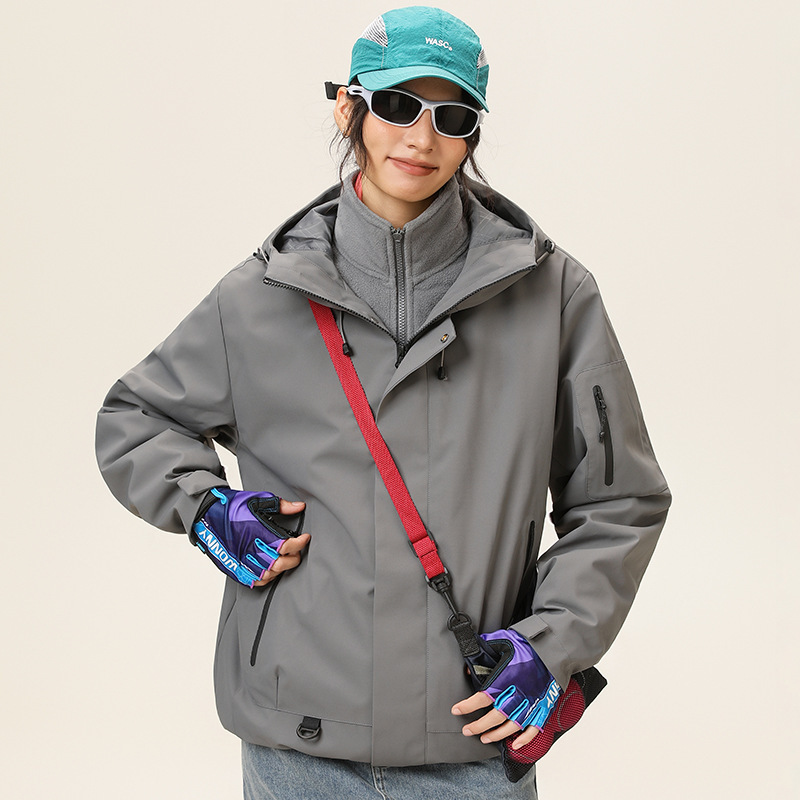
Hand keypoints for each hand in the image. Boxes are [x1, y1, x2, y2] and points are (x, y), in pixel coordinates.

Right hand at [192, 488, 307, 586]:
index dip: (300, 543)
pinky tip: (270, 569)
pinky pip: (254, 581)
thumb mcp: (258, 500)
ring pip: (269, 574)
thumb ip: (280, 505)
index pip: (287, 546)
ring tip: (285, 559)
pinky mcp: (234, 568)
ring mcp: (242, 561)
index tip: (305, 538)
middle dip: (293, 558)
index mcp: (259, 533)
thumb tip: (299, 506)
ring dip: (281, 568)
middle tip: (297, 551)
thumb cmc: (230, 506)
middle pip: (280, 563)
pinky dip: (266, 578)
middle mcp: (251, 550)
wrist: (206, 513)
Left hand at [451, 628, 560, 746]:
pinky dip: (525, 739)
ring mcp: (532, 702)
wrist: (550, 647)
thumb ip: (484, 652)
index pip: (483, 696)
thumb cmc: (525, 644)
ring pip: (512, 726)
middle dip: (479, 726)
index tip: (456, 710)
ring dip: (497, 735)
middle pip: (496, 716)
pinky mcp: (543, 706)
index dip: (468, 706)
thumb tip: (470, 667)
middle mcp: (518, 693)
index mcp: (506, 678)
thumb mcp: (501, 642)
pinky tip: (514, 744)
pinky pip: (534, 728)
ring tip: (484, 738)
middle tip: (467, 731)